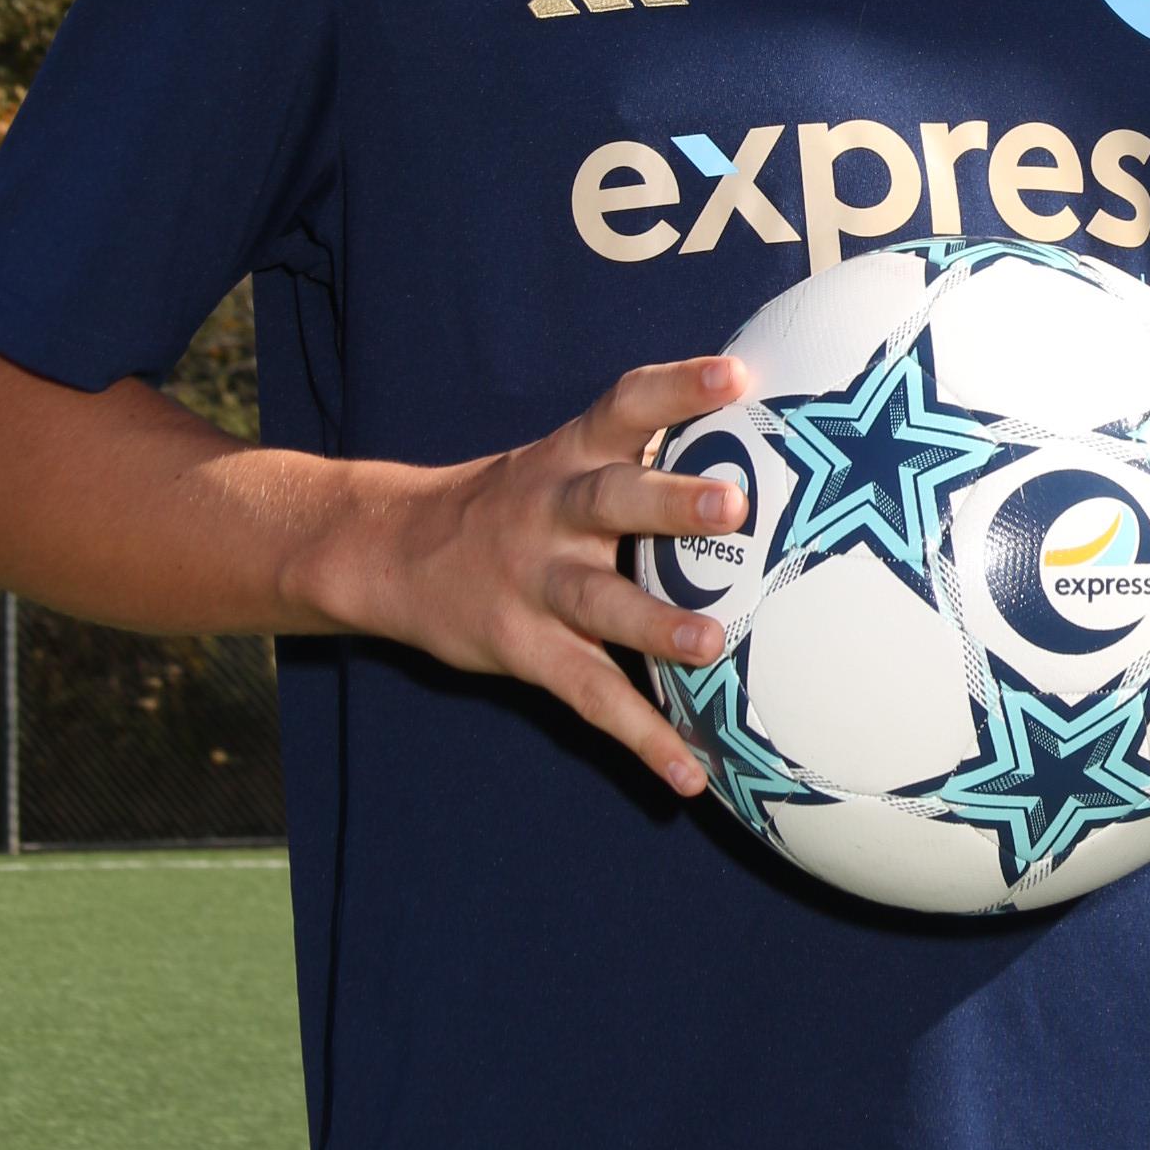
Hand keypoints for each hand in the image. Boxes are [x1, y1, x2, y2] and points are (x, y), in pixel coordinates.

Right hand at [305, 355, 750, 797]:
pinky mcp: (524, 648)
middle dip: (670, 503)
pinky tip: (690, 774)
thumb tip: (757, 450)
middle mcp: (553, 511)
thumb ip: (639, 456)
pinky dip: (641, 737)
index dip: (677, 388)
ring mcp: (535, 583)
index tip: (735, 376)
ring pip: (598, 601)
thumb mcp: (563, 460)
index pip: (625, 406)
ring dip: (655, 625)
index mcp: (570, 455)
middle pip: (612, 499)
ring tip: (712, 646)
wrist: (392, 551)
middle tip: (733, 507)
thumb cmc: (516, 503)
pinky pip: (588, 695)